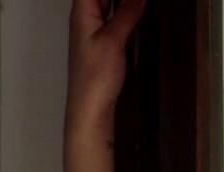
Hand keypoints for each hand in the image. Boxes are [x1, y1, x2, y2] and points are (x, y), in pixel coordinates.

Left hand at [67, 0, 146, 129]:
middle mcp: (85, 17)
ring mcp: (94, 29)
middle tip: (139, 0)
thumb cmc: (94, 78)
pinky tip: (137, 7)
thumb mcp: (113, 40)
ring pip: (108, 2)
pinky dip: (124, 9)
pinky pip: (113, 15)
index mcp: (82, 12)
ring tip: (141, 3)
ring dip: (123, 1)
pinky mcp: (103, 41)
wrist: (90, 109)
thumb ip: (127, 13)